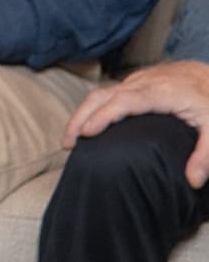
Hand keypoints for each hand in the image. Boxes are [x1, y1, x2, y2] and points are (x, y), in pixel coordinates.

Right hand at [65, 61, 208, 186]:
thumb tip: (192, 181)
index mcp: (160, 93)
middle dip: (79, 117)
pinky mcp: (137, 82)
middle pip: (101, 96)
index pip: (122, 102)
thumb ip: (206, 155)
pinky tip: (92, 122)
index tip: (86, 135)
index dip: (101, 117)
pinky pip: (109, 92)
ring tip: (73, 137)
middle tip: (67, 143)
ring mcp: (137, 80)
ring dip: (83, 113)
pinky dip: (94, 107)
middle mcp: (143, 83)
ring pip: (101, 92)